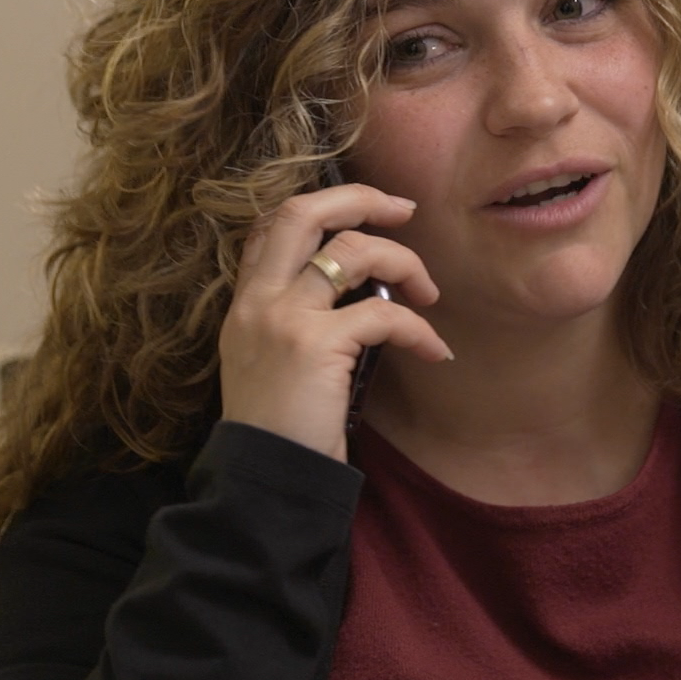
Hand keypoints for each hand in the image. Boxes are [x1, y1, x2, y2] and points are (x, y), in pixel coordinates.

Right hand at [218, 183, 449, 462]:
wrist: (266, 481)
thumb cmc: (281, 430)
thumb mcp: (271, 364)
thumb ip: (296, 322)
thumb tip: (359, 293)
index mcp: (245, 303)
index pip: (270, 225)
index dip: (322, 206)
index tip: (366, 215)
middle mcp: (258, 300)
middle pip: (303, 212)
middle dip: (360, 198)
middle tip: (403, 210)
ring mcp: (283, 318)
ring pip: (352, 252)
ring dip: (404, 263)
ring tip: (429, 295)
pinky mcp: (315, 345)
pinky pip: (384, 314)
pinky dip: (420, 330)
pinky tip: (434, 352)